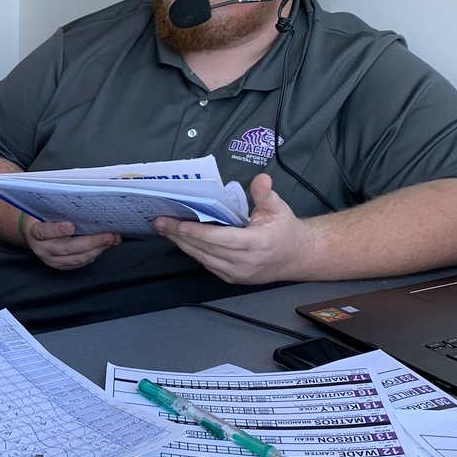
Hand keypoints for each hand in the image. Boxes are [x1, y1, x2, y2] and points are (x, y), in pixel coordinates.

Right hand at [24, 217, 120, 270]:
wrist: (33, 234)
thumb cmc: (41, 217)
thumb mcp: (43, 210)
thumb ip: (57, 209)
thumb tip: (83, 202)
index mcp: (34, 232)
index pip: (45, 231)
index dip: (58, 229)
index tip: (71, 226)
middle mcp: (42, 248)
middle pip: (67, 248)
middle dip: (92, 242)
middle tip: (109, 235)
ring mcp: (51, 260)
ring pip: (76, 259)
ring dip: (97, 250)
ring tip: (112, 240)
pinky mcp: (60, 266)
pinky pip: (79, 263)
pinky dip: (94, 255)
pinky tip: (104, 246)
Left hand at [153, 173, 313, 283]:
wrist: (296, 257)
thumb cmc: (285, 230)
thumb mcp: (279, 208)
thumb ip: (266, 194)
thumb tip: (261, 179)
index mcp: (256, 243)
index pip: (222, 239)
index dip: (199, 233)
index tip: (179, 225)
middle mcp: (244, 262)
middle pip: (206, 249)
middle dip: (180, 236)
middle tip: (160, 222)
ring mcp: (237, 273)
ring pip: (203, 258)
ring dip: (182, 244)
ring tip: (164, 229)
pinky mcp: (231, 278)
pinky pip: (207, 264)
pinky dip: (193, 251)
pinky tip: (179, 239)